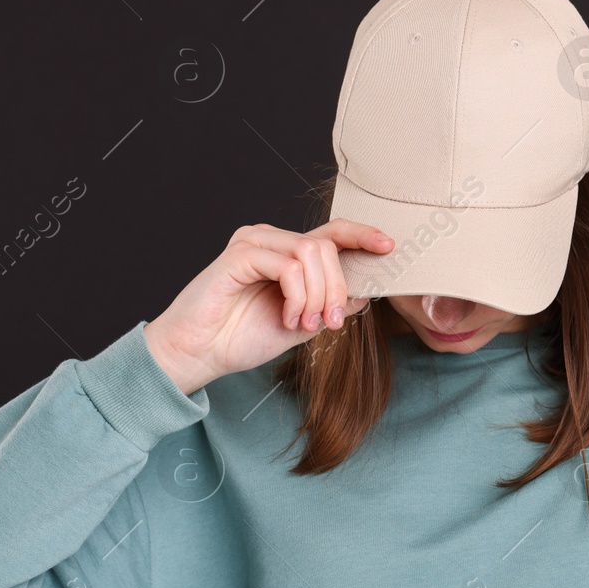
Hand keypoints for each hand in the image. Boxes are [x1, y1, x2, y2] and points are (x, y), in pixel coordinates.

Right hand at [142, 219, 394, 394]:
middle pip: (327, 246)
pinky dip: (297, 296)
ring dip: (317, 295)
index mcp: (285, 253)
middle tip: (328, 323)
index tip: (389, 246)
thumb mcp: (300, 324)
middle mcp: (271, 239)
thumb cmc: (241, 338)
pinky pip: (288, 266)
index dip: (362, 235)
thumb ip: (329, 305)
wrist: (198, 354)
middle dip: (337, 288)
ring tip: (304, 323)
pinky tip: (287, 318)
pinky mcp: (239, 253)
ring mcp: (254, 242)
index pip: (331, 233)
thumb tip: (365, 292)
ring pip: (311, 252)